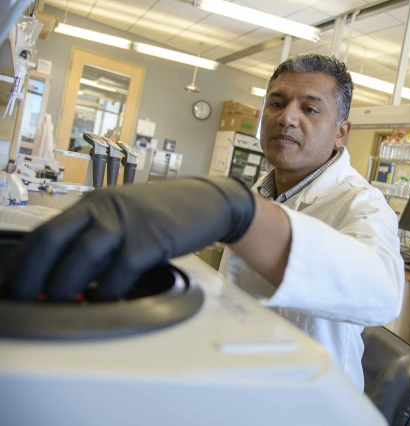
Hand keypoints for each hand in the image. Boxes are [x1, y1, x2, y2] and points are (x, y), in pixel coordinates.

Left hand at [0, 177, 254, 301]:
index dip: (22, 262)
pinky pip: (120, 272)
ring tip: (56, 306)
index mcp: (94, 202)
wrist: (206, 202)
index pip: (45, 231)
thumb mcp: (125, 216)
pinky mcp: (152, 240)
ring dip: (64, 287)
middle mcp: (105, 208)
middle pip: (54, 240)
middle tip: (24, 302)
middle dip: (31, 276)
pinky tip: (103, 303)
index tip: (12, 286)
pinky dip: (107, 292)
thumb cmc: (163, 213)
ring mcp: (129, 223)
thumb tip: (66, 275)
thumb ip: (97, 238)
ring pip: (83, 256)